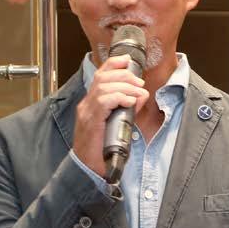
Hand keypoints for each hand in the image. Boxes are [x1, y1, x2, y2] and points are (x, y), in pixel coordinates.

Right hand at [73, 55, 148, 174]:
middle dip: (124, 76)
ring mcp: (87, 112)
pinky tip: (130, 102)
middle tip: (139, 83)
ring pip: (104, 87)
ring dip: (125, 87)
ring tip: (138, 93)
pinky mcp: (91, 121)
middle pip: (102, 78)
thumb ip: (129, 108)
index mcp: (92, 102)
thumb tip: (141, 95)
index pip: (100, 75)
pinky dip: (119, 98)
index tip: (127, 60)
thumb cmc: (103, 147)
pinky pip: (104, 101)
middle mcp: (87, 104)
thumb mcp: (119, 122)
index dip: (113, 64)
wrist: (88, 167)